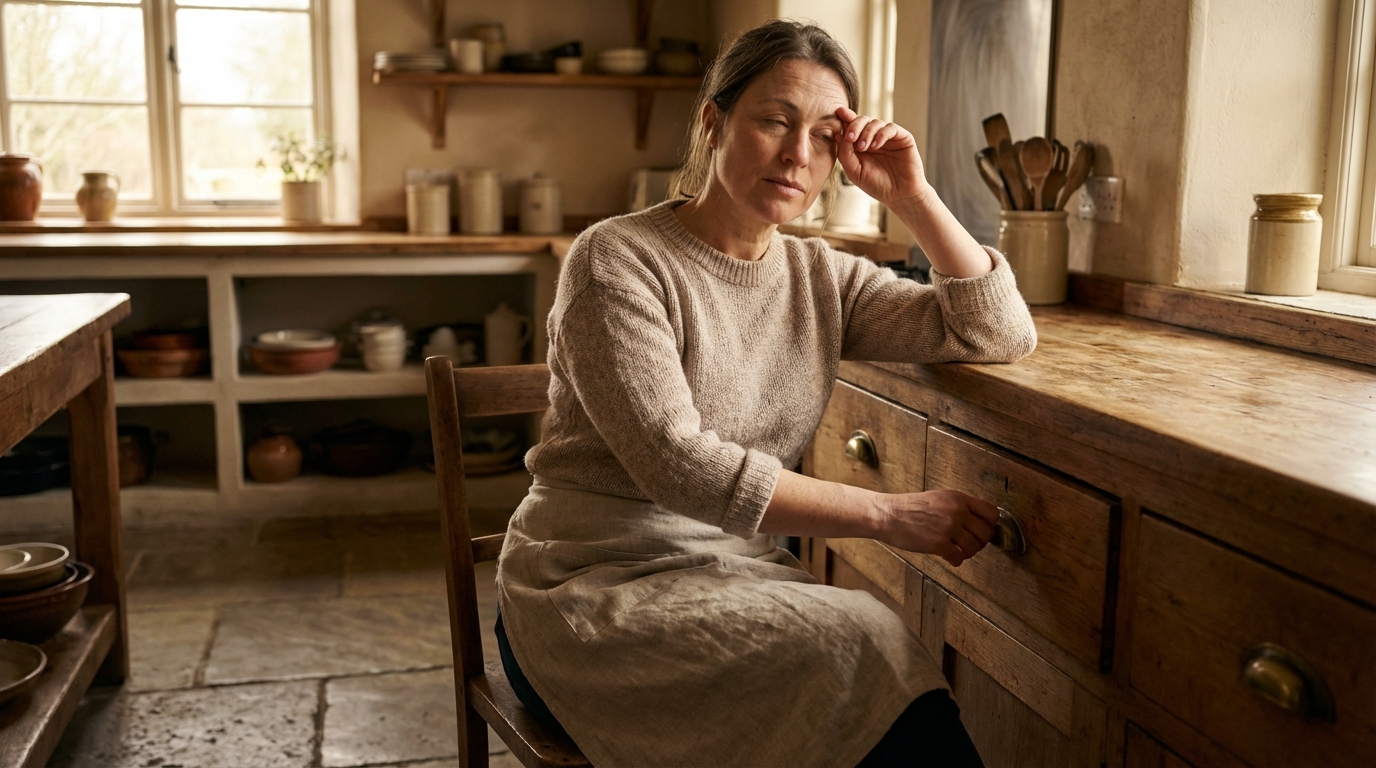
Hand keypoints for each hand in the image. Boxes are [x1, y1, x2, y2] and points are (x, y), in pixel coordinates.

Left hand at [835, 107, 927, 208]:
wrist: (900, 195)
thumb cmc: (877, 185)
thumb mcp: (854, 171)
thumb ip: (845, 153)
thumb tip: (837, 134)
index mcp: (860, 145)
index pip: (851, 127)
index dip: (844, 118)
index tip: (837, 113)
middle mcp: (874, 138)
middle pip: (862, 120)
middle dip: (854, 125)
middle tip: (850, 137)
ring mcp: (888, 137)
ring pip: (875, 122)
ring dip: (866, 133)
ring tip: (863, 148)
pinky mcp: (902, 137)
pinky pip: (890, 128)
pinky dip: (880, 134)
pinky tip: (876, 146)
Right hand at [876, 489, 998, 566]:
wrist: (888, 514)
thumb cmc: (910, 507)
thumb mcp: (939, 498)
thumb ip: (959, 506)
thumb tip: (978, 521)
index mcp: (958, 498)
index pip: (992, 513)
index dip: (990, 525)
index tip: (983, 530)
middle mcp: (957, 511)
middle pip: (986, 533)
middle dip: (980, 542)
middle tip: (970, 544)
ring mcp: (948, 528)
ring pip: (975, 547)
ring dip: (968, 552)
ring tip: (958, 551)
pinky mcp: (938, 544)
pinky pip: (959, 558)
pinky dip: (956, 560)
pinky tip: (949, 557)